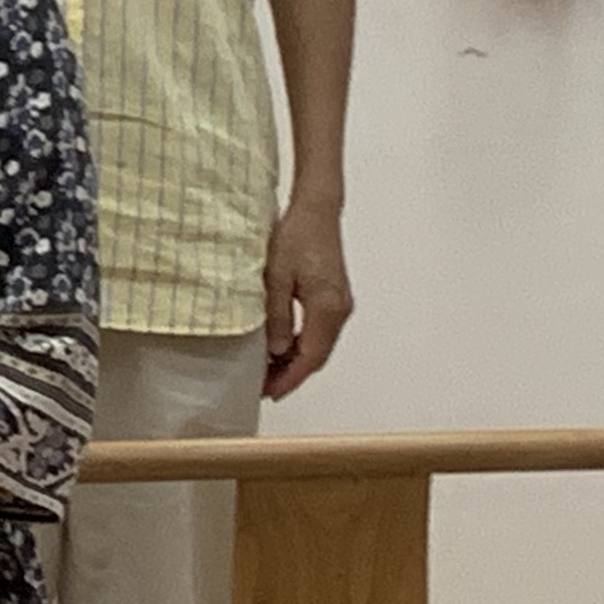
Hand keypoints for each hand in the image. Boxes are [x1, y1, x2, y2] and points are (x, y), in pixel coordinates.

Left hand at [262, 199, 351, 398]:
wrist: (316, 211)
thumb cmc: (294, 237)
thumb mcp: (275, 276)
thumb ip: (276, 315)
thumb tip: (274, 350)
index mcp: (327, 309)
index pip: (310, 357)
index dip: (290, 378)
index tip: (269, 392)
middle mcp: (340, 311)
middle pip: (317, 355)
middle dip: (292, 374)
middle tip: (263, 386)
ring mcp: (340, 304)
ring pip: (319, 344)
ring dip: (296, 359)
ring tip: (267, 370)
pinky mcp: (334, 297)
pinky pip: (319, 331)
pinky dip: (301, 343)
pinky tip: (280, 346)